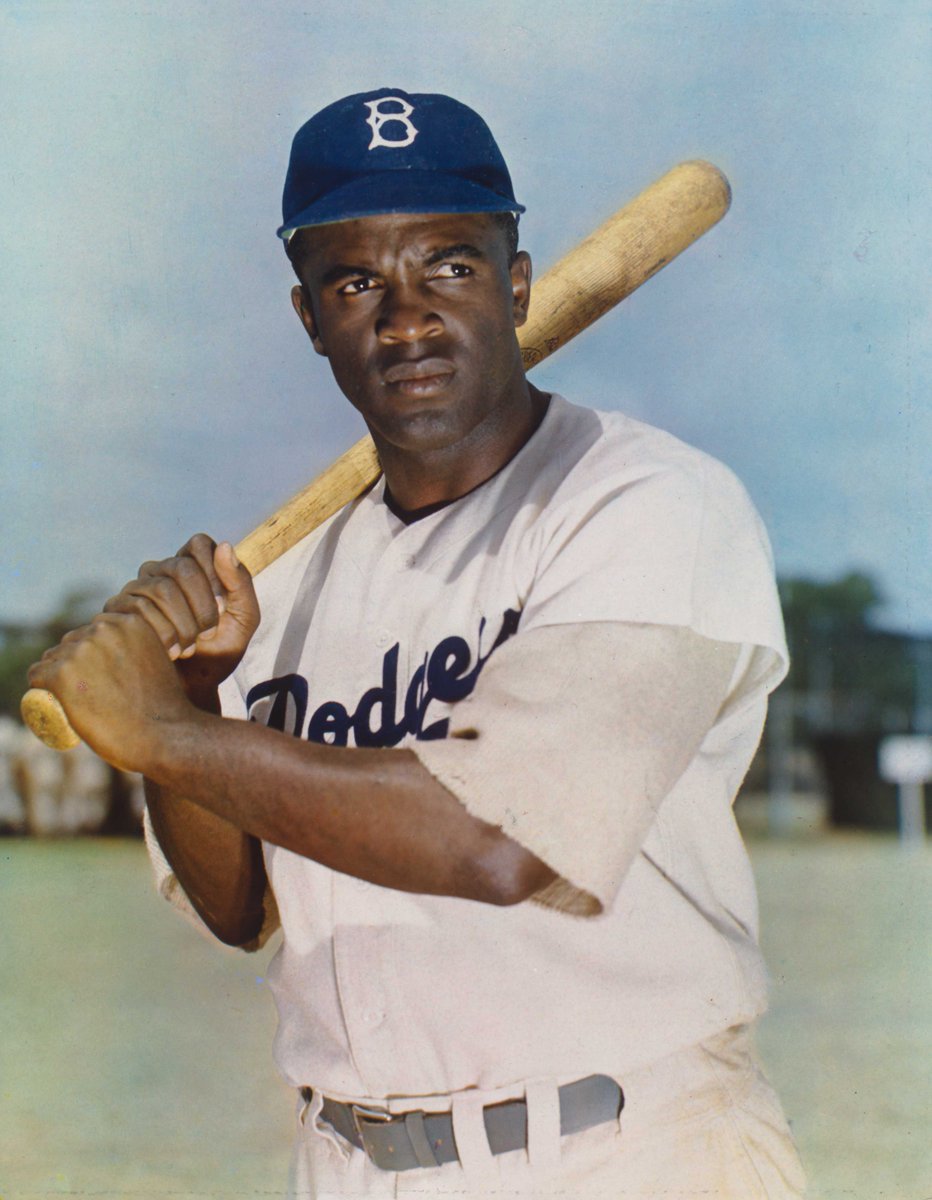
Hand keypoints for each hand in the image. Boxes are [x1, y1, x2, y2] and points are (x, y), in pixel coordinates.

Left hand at [27, 611, 203, 772]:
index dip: (95, 653)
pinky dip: (40, 688)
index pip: (96, 630)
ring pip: (53, 658)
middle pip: (72, 642)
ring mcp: (81, 650)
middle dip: (74, 663)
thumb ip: (140, 649)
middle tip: (89, 694)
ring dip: (57, 676)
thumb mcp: (157, 661)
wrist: (165, 736)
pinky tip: (52, 700)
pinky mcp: (61, 674)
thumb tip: (122, 654)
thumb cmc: (165, 707)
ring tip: (76, 702)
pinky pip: (37, 675)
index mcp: (130, 620)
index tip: (101, 676)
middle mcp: (104, 628)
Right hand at [103, 535, 259, 700]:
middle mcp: (162, 572)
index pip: (199, 544)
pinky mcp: (118, 612)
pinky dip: (161, 633)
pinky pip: (136, 608)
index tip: (221, 606)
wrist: (192, 690)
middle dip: (200, 604)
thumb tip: (225, 546)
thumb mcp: (244, 619)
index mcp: (192, 567)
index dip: (213, 572)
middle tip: (208, 632)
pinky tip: (171, 652)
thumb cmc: (219, 653)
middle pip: (180, 566)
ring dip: (182, 623)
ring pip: (158, 588)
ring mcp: (137, 590)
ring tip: (190, 647)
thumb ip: (240, 583)